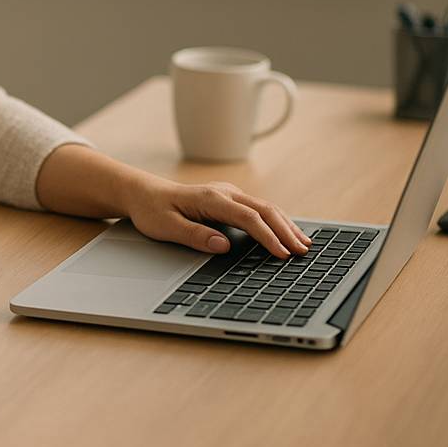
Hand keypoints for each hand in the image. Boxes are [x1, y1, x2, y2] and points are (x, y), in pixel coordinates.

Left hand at [123, 178, 312, 257]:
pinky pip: (258, 209)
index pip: (248, 217)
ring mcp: (228, 194)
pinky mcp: (229, 199)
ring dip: (285, 224)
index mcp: (210, 199)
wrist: (143, 192)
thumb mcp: (166, 227)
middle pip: (264, 209)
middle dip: (286, 230)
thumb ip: (194, 236)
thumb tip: (223, 245)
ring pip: (265, 207)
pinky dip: (276, 221)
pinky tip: (286, 232)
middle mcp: (223, 193)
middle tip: (303, 251)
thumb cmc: (152, 210)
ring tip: (304, 243)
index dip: (268, 236)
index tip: (282, 254)